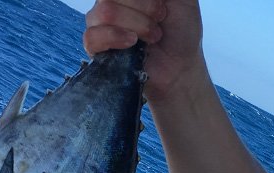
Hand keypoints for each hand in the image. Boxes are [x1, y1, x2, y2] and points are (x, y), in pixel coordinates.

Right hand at [83, 0, 205, 103]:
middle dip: (145, 7)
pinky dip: (115, 38)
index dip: (141, 0)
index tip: (162, 4)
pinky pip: (92, 37)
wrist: (181, 64)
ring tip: (153, 35)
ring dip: (136, 24)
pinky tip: (132, 43)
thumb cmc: (181, 29)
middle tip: (161, 19)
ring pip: (104, 12)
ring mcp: (100, 22)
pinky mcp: (97, 47)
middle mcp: (111, 0)